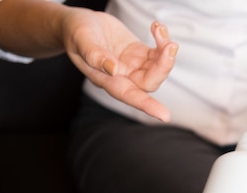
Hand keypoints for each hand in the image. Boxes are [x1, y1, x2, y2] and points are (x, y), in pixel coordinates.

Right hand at [62, 9, 176, 121]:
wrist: (80, 22)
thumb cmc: (75, 33)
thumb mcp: (81, 40)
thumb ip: (94, 55)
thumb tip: (112, 69)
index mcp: (107, 80)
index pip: (129, 96)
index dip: (147, 105)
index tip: (164, 115)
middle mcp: (123, 77)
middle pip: (150, 81)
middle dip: (164, 66)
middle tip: (170, 45)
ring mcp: (133, 66)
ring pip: (158, 68)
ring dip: (165, 51)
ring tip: (160, 29)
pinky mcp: (140, 54)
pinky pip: (157, 53)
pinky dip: (161, 41)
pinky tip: (157, 27)